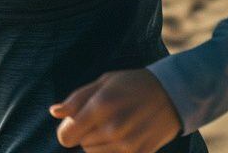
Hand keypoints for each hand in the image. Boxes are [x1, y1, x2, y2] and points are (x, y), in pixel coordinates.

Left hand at [49, 68, 181, 151]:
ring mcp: (127, 145)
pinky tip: (123, 137)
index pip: (66, 136)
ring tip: (115, 127)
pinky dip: (113, 151)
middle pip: (81, 145)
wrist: (173, 94)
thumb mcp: (104, 82)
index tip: (76, 123)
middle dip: (86, 133)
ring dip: (99, 144)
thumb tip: (54, 112)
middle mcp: (113, 128)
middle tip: (104, 118)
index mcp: (100, 106)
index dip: (67, 130)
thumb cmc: (133, 84)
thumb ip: (76, 99)